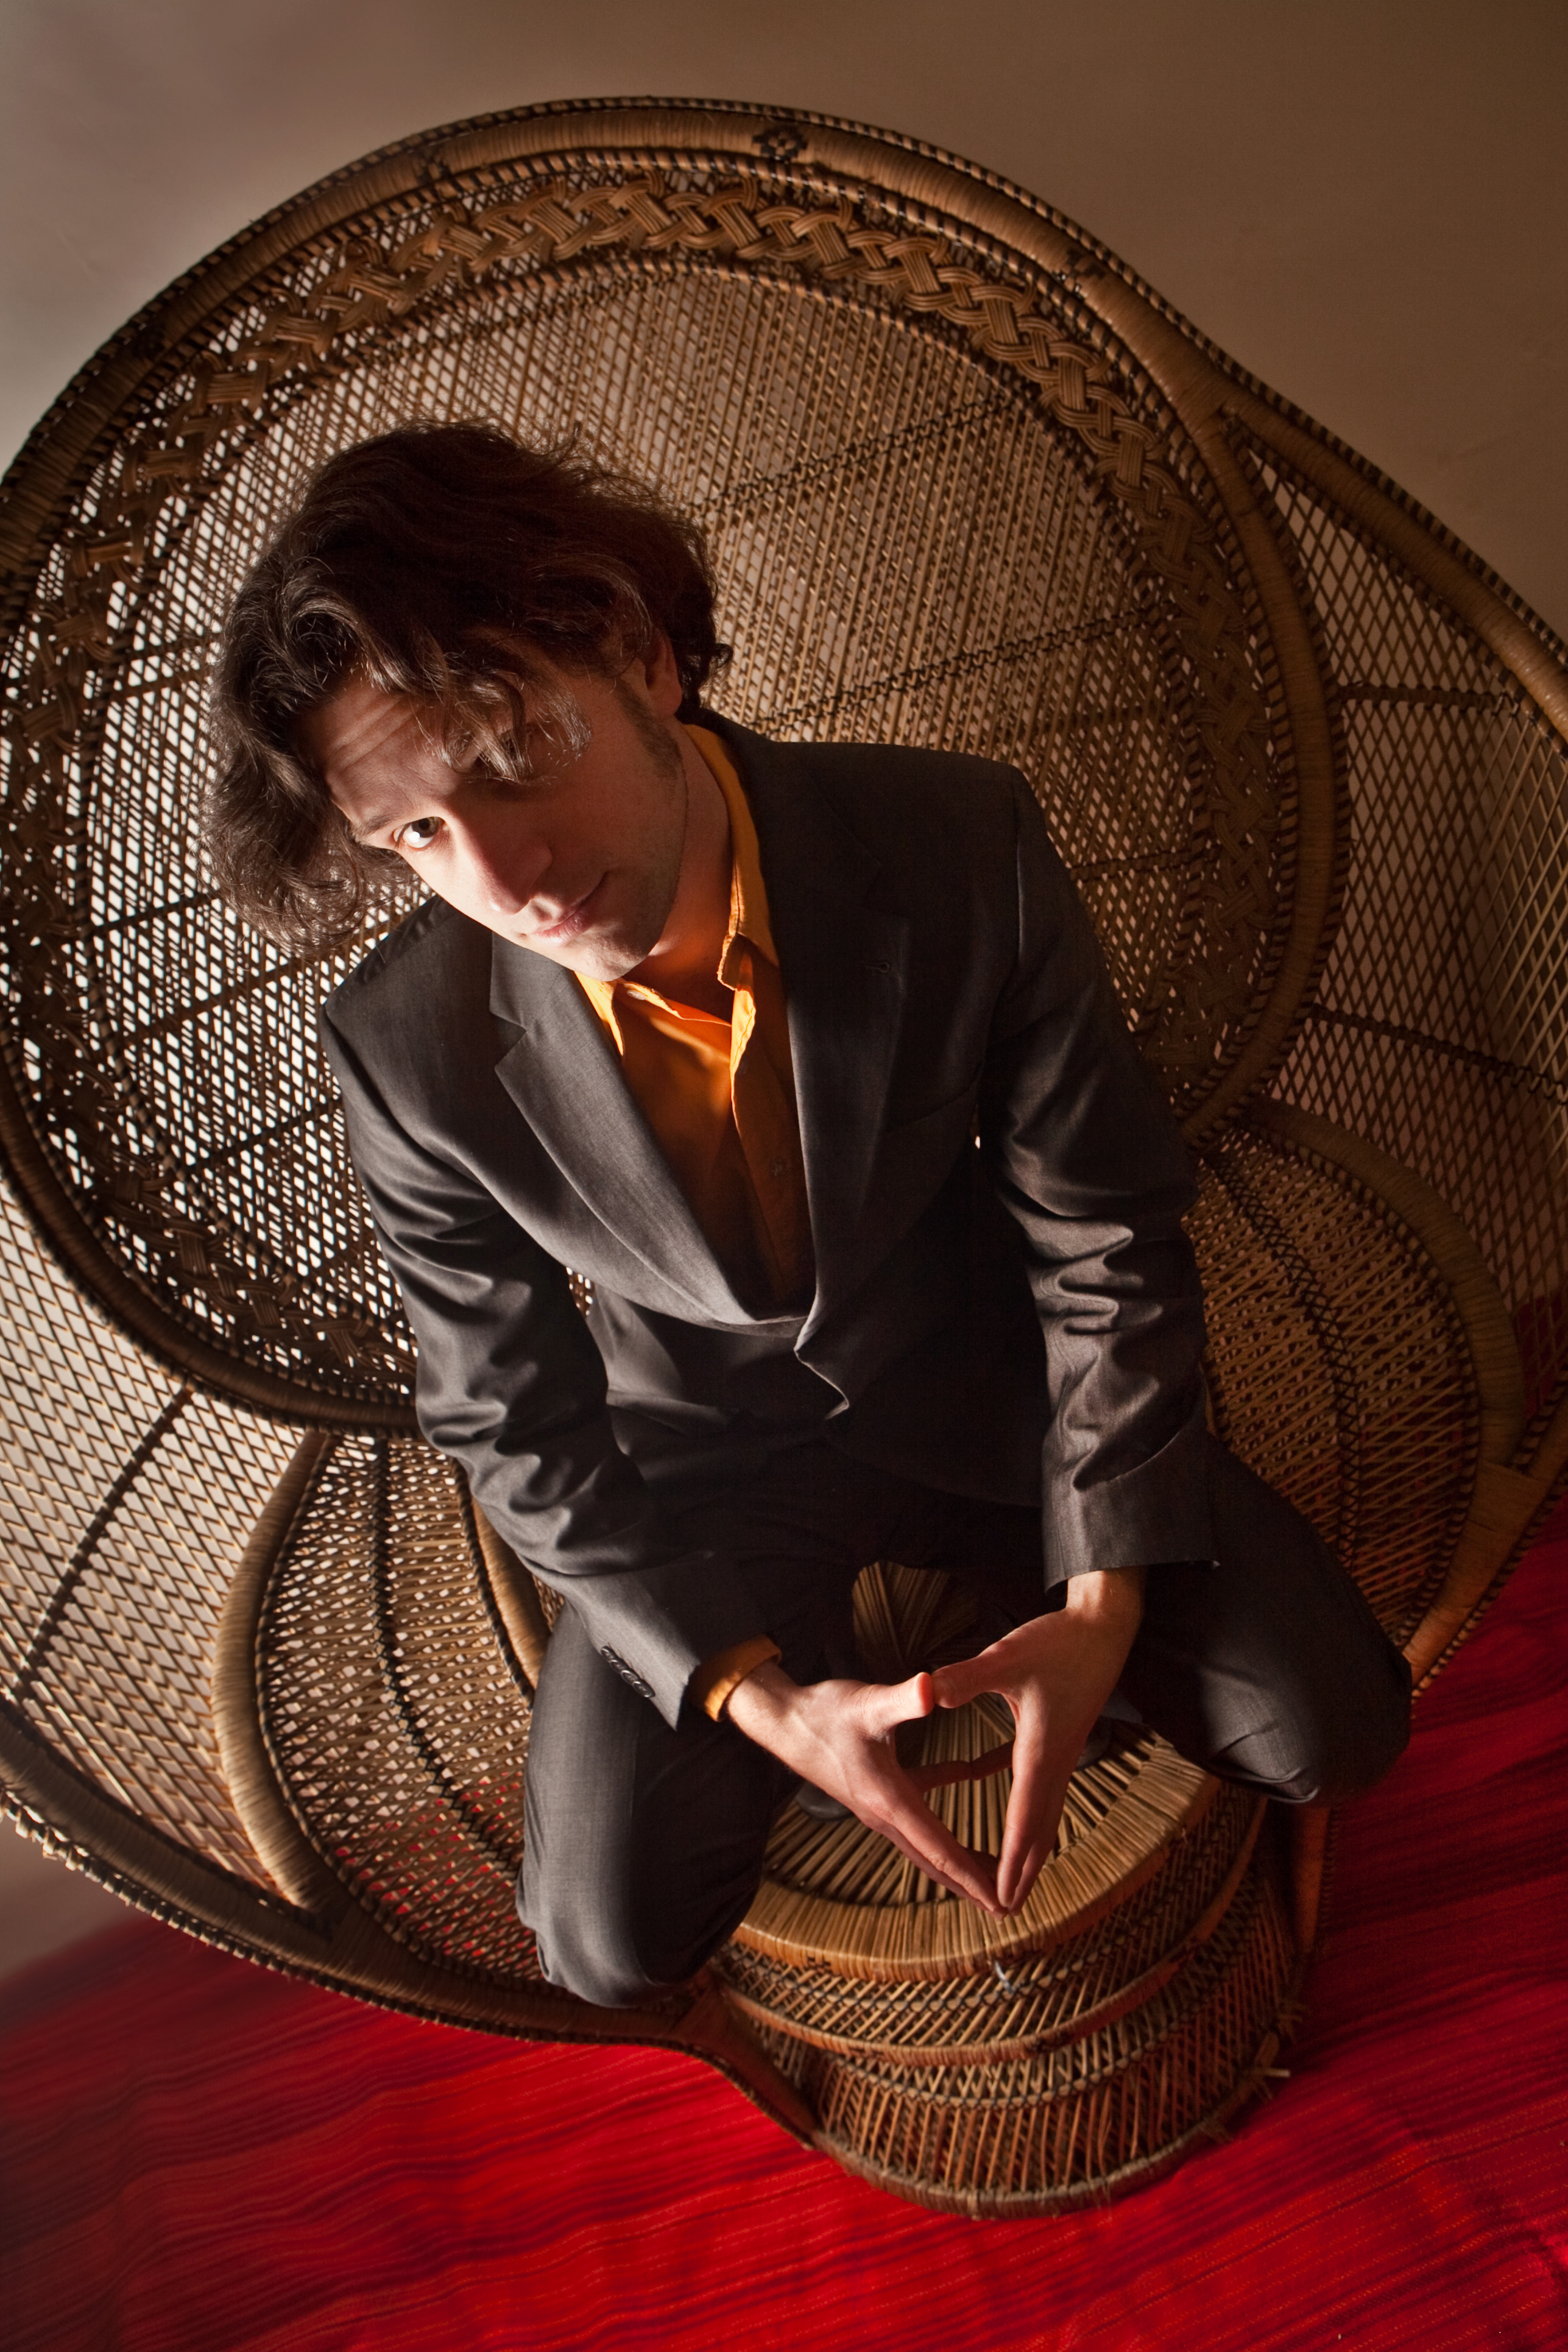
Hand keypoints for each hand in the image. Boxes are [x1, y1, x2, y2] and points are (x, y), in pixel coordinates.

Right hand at [725, 1661, 1012, 1912]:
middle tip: (1008, 1907)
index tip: (1001, 1901)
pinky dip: (943, 1802)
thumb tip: (932, 1688)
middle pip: (935, 1861)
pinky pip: (918, 1805)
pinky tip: (970, 1774)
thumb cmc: (824, 1712)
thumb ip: (903, 1698)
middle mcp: (884, 1813)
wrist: (782, 1718)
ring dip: (959, 1858)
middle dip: (972, 1884)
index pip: (939, 1849)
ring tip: (992, 1869)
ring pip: (927, 1842)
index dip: (974, 1877)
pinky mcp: (877, 1788)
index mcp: (889, 1800)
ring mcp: (879, 1805)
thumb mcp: (868, 1703)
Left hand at [930, 1568, 1145, 1912]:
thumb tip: (932, 1689)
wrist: (1105, 1627)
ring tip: (1011, 1874)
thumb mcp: (1006, 1657)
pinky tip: (1001, 1791)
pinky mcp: (1059, 1736)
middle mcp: (1055, 1761)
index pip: (1022, 1820)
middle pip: (1039, 1830)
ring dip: (1026, 1845)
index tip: (1000, 1900)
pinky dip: (1023, 1802)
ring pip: (1043, 1811)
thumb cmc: (1058, 1640)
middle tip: (1005, 1911)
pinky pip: (1039, 1781)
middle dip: (1023, 1872)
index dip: (1010, 1862)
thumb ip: (967, 1678)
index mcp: (1039, 1752)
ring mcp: (1062, 1751)